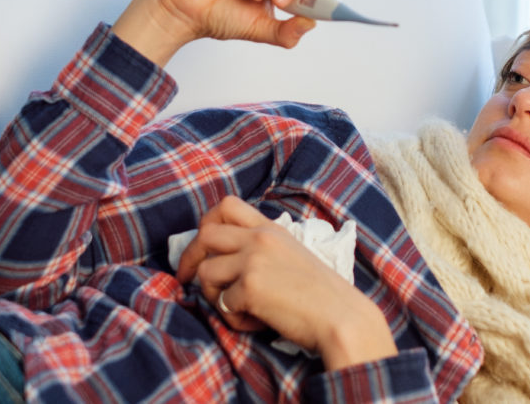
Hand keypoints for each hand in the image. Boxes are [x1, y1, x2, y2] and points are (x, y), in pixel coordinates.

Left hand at [176, 196, 397, 370]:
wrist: (341, 316)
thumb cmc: (320, 295)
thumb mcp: (291, 256)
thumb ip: (262, 249)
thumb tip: (225, 260)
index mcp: (271, 228)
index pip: (226, 206)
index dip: (206, 224)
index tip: (202, 248)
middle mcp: (260, 237)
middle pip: (204, 235)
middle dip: (190, 259)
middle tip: (188, 281)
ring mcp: (253, 260)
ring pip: (205, 273)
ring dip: (215, 297)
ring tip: (242, 309)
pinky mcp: (249, 286)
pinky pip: (222, 305)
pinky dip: (235, 319)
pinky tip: (258, 322)